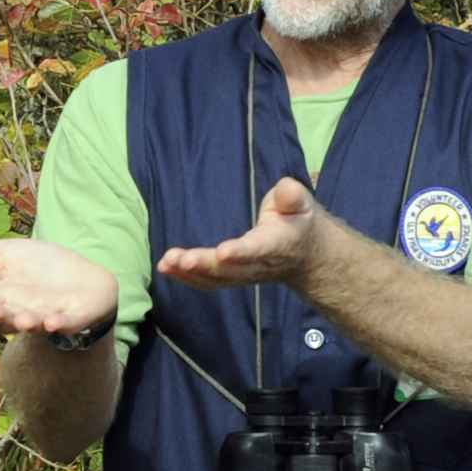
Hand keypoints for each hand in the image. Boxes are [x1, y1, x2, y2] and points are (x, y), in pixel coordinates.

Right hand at [0, 236, 119, 338]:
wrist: (83, 278)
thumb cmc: (39, 267)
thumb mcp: (3, 254)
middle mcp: (18, 313)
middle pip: (3, 318)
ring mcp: (44, 318)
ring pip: (31, 324)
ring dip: (25, 322)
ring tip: (23, 318)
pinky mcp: (70, 319)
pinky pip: (63, 325)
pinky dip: (58, 325)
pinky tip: (53, 321)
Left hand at [157, 176, 326, 288]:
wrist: (305, 255)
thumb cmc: (298, 221)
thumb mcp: (302, 203)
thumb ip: (292, 196)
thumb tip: (284, 188)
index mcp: (277, 244)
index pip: (258, 249)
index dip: (241, 253)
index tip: (223, 252)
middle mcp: (259, 265)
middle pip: (230, 269)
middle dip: (204, 264)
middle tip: (180, 259)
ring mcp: (244, 275)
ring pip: (215, 279)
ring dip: (189, 273)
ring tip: (166, 263)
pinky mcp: (231, 278)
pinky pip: (207, 282)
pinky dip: (186, 278)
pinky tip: (166, 268)